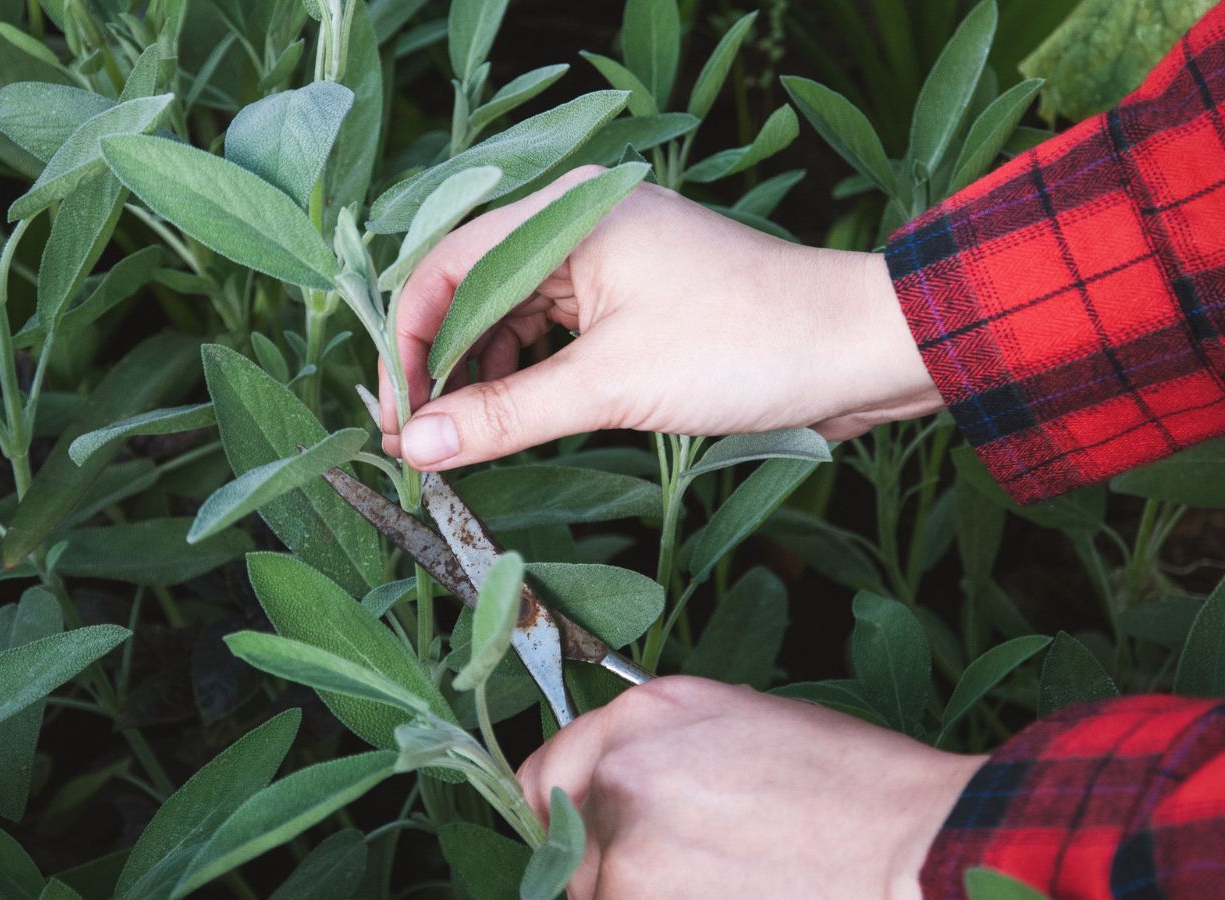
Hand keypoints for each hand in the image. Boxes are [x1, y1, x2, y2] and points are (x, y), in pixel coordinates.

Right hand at [379, 166, 942, 468]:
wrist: (862, 350)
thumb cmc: (749, 344)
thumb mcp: (613, 385)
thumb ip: (507, 414)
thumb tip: (420, 445)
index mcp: (566, 215)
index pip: (447, 266)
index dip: (409, 342)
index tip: (395, 415)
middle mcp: (577, 227)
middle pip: (473, 293)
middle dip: (441, 368)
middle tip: (418, 444)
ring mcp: (606, 264)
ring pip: (512, 319)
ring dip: (483, 380)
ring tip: (459, 446)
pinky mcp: (632, 303)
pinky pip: (554, 337)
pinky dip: (529, 380)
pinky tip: (513, 424)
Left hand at [515, 677, 985, 899]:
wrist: (916, 847)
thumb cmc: (854, 787)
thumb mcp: (743, 722)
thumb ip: (658, 745)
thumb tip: (611, 780)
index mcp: (643, 717)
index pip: (541, 777)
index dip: (558, 813)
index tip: (579, 836)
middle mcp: (620, 776)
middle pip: (561, 847)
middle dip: (603, 863)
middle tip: (673, 869)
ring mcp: (628, 856)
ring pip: (596, 894)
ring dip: (636, 894)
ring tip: (719, 883)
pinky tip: (727, 895)